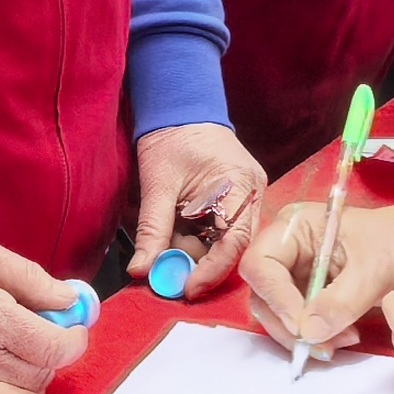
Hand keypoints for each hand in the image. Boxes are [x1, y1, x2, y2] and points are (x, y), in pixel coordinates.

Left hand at [134, 121, 265, 291]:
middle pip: (232, 247)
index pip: (236, 241)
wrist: (178, 105)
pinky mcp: (234, 200)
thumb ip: (151, 229)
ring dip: (192, 251)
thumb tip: (141, 270)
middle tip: (167, 273)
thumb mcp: (157, 184)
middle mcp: (251, 193)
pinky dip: (194, 239)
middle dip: (198, 264)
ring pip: (222, 242)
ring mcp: (245, 197)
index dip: (212, 270)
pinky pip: (217, 231)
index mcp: (240, 184)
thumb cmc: (170, 135)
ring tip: (163, 245)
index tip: (187, 288)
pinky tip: (173, 235)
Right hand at [247, 151, 393, 355]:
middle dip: (289, 325)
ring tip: (342, 342)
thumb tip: (308, 332)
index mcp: (294, 227)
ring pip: (277, 313)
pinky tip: (343, 337)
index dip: (275, 297)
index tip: (303, 326)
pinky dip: (315, 336)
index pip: (261, 265)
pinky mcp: (305, 293)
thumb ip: (340, 301)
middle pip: (263, 294)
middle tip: (322, 346)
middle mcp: (286, 248)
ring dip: (303, 336)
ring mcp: (293, 271)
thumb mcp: (373, 271)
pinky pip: (297, 320)